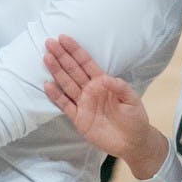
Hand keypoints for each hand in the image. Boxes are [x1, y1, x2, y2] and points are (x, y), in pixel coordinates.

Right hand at [43, 35, 165, 179]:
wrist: (132, 143)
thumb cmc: (135, 119)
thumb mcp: (132, 100)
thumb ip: (120, 87)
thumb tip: (104, 79)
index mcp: (103, 82)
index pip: (86, 63)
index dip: (75, 50)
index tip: (63, 38)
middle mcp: (90, 90)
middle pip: (73, 70)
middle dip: (61, 56)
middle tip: (49, 42)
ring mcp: (83, 103)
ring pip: (66, 84)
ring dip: (56, 71)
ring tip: (46, 57)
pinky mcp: (79, 118)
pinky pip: (65, 105)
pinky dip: (56, 96)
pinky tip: (47, 85)